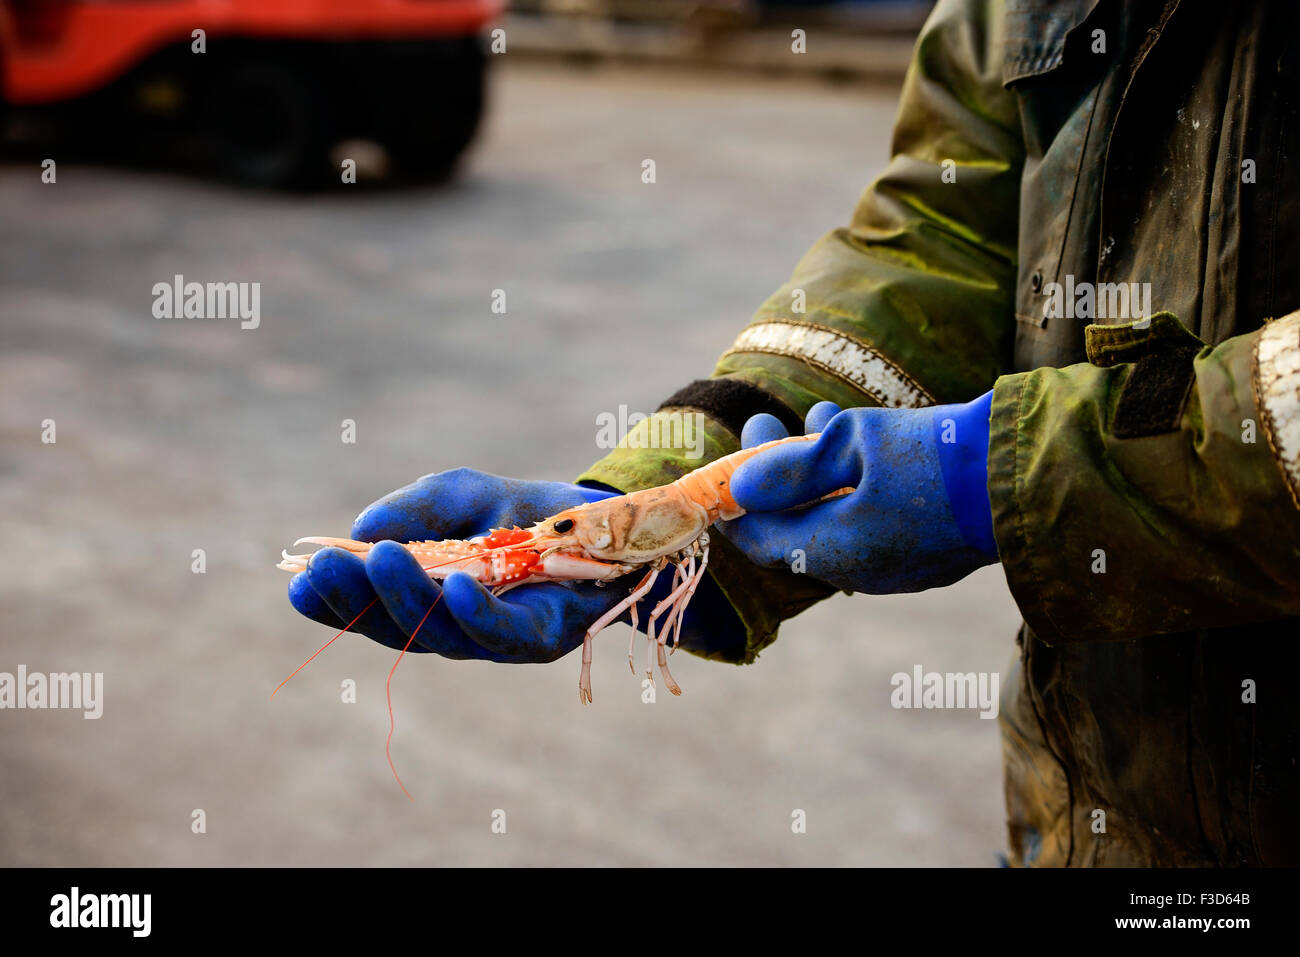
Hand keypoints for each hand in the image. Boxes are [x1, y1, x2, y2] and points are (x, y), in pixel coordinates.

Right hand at [287, 468, 741, 661]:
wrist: (614, 520)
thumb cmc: (529, 512)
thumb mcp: (464, 495)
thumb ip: (416, 509)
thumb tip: (363, 531)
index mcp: (430, 599)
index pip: (373, 610)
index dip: (335, 603)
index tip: (296, 582)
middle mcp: (461, 627)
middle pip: (400, 628)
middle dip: (359, 599)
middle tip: (324, 569)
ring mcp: (502, 638)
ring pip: (445, 635)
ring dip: (409, 600)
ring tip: (379, 562)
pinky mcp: (548, 636)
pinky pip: (507, 632)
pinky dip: (477, 612)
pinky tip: (454, 586)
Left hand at [720, 395, 997, 593]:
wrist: (1031, 473)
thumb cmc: (937, 454)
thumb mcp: (853, 442)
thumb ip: (791, 466)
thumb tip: (739, 484)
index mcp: (837, 552)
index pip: (761, 540)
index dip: (735, 504)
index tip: (723, 463)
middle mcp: (863, 570)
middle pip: (796, 527)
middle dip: (777, 474)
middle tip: (765, 422)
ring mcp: (900, 565)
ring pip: (836, 519)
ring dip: (817, 471)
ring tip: (813, 416)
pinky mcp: (929, 551)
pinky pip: (872, 520)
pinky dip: (853, 483)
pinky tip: (857, 434)